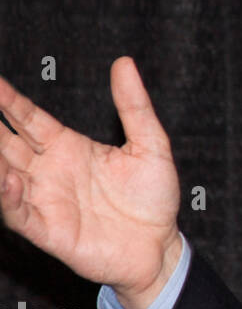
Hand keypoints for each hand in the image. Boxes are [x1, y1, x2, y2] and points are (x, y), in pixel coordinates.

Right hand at [0, 56, 181, 308]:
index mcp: (68, 147)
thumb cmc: (154, 198)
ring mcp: (45, 199)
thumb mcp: (151, 145)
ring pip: (4, 175)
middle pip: (5, 143)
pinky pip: (18, 212)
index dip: (9, 100)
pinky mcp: (47, 230)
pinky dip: (8, 197)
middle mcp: (49, 170)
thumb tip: (124, 63)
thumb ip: (134, 106)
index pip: (28, 118)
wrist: (160, 245)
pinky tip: (9, 180)